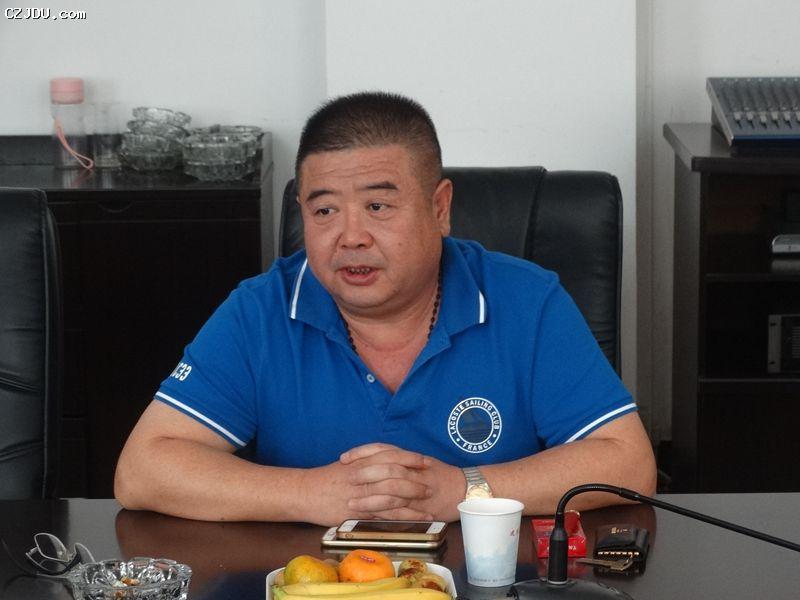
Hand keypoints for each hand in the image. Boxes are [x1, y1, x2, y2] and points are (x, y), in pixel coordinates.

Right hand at [296, 444, 431, 524]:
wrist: (304, 492)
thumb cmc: (325, 479)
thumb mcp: (347, 464)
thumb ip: (366, 461)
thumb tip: (387, 460)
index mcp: (362, 460)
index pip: (391, 455)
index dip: (410, 458)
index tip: (424, 461)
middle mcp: (363, 474)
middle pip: (396, 473)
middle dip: (416, 477)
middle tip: (430, 481)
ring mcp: (362, 493)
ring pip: (394, 493)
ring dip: (414, 497)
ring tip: (429, 500)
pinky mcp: (360, 512)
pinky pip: (387, 514)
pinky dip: (405, 516)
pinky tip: (417, 518)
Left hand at [341, 443, 463, 521]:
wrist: (466, 489)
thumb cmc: (441, 476)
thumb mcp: (420, 462)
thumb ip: (399, 461)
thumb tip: (373, 461)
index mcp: (410, 458)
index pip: (382, 449)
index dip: (361, 453)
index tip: (345, 458)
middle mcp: (413, 470)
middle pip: (384, 468)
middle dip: (362, 473)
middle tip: (345, 479)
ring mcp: (417, 489)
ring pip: (390, 491)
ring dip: (368, 497)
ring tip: (351, 502)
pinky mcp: (421, 507)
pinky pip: (400, 510)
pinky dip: (384, 513)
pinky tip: (370, 517)